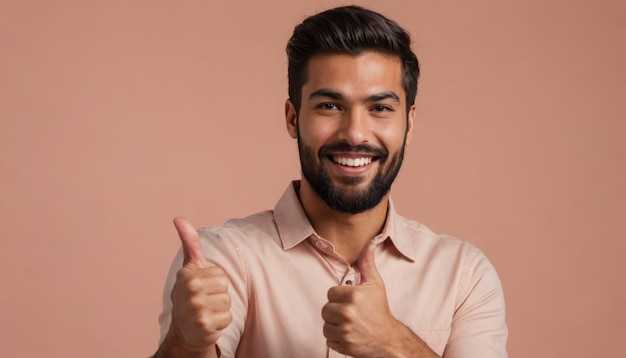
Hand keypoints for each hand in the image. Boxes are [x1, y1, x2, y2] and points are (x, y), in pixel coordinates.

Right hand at [168, 217, 231, 353]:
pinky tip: (208, 324)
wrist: (183, 330)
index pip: (221, 274)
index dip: (215, 282)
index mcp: (187, 275)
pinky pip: (227, 319)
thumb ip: (189, 243)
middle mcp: (189, 291)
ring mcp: (195, 310)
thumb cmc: (190, 294)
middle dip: (219, 296)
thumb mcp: (190, 267)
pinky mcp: (203, 326)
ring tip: (206, 312)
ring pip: (227, 303)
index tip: (201, 287)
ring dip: (220, 310)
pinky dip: (220, 323)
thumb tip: (179, 219)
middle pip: (225, 288)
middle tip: (204, 301)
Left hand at [321, 240, 397, 356]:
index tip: (351, 301)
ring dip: (334, 326)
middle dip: (336, 311)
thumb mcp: (375, 285)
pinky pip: (328, 339)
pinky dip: (336, 339)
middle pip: (325, 309)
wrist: (388, 339)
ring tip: (349, 324)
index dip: (340, 297)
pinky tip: (349, 335)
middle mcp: (348, 312)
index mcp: (354, 295)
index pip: (330, 293)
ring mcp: (345, 330)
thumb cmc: (380, 311)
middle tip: (351, 314)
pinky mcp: (343, 345)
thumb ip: (367, 263)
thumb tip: (369, 243)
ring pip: (325, 325)